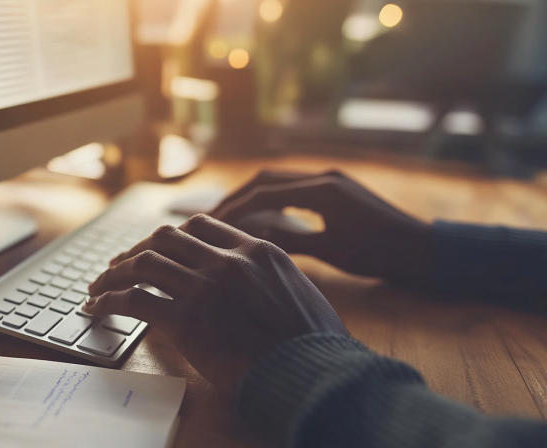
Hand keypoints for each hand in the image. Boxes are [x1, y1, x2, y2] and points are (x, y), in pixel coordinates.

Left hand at [83, 215, 346, 394]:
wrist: (315, 375)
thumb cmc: (316, 345)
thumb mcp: (302, 293)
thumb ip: (270, 279)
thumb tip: (256, 285)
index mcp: (258, 251)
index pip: (201, 227)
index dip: (170, 236)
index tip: (155, 248)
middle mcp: (228, 261)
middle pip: (165, 238)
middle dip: (136, 249)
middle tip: (119, 264)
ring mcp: (206, 287)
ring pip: (144, 263)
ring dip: (114, 273)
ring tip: (99, 286)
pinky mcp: (187, 320)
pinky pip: (134, 299)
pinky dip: (110, 300)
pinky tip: (98, 308)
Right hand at [211, 170, 433, 284]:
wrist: (424, 251)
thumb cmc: (380, 254)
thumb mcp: (331, 250)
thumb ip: (290, 241)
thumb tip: (251, 239)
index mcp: (323, 189)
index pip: (265, 192)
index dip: (235, 208)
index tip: (212, 222)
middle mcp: (325, 177)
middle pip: (268, 179)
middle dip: (239, 197)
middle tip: (213, 216)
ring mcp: (333, 182)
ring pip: (281, 183)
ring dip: (255, 198)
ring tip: (232, 217)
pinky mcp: (339, 192)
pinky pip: (297, 192)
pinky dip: (276, 203)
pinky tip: (264, 219)